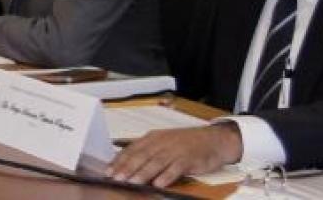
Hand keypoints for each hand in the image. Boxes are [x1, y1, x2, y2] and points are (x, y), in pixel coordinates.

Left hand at [106, 124, 242, 187]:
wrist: (213, 139)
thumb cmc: (186, 143)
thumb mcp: (164, 142)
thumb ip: (147, 151)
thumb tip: (127, 164)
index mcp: (154, 138)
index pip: (132, 149)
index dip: (120, 160)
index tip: (108, 170)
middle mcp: (162, 142)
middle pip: (142, 155)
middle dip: (128, 167)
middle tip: (116, 177)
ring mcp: (176, 150)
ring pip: (156, 162)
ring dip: (144, 172)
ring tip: (133, 181)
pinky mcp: (189, 159)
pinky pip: (176, 168)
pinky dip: (167, 176)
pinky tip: (159, 183)